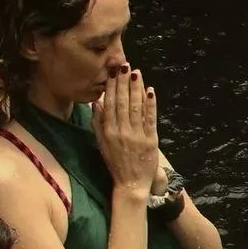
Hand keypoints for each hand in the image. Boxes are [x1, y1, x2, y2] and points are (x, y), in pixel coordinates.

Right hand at [94, 66, 161, 192]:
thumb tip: (96, 102)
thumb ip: (97, 122)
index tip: (113, 71)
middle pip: (122, 102)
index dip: (112, 86)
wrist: (130, 183)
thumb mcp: (101, 142)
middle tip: (124, 65)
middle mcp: (121, 131)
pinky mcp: (151, 140)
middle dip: (124, 82)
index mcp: (108, 130)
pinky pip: (150, 119)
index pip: (110, 103)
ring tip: (136, 72)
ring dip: (136, 88)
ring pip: (136, 107)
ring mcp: (136, 135)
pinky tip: (150, 91)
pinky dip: (150, 104)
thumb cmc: (115, 162)